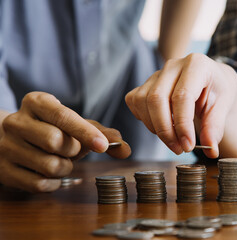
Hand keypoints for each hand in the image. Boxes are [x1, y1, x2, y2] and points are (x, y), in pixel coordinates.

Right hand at [0, 92, 130, 191]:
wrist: (7, 138)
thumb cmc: (51, 129)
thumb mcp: (75, 125)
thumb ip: (102, 134)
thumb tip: (126, 149)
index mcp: (37, 102)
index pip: (63, 116)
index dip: (85, 132)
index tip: (102, 146)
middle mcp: (16, 122)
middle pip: (56, 141)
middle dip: (73, 150)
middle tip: (72, 149)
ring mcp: (6, 147)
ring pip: (49, 166)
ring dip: (65, 168)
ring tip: (61, 160)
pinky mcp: (3, 171)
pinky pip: (39, 184)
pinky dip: (54, 183)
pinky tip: (51, 174)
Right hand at [126, 53, 236, 158]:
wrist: (212, 80)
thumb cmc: (218, 90)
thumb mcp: (224, 106)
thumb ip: (215, 126)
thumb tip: (210, 150)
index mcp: (196, 65)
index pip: (182, 96)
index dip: (183, 124)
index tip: (188, 145)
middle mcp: (174, 65)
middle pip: (157, 99)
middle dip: (166, 130)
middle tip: (180, 149)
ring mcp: (157, 73)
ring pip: (143, 102)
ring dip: (155, 127)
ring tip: (173, 139)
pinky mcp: (146, 83)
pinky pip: (134, 101)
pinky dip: (144, 118)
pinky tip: (161, 125)